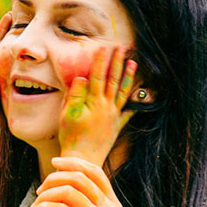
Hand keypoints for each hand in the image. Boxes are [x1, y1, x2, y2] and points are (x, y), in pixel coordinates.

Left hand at [28, 157, 122, 206]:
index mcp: (113, 205)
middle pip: (79, 178)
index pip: (95, 172)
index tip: (54, 163)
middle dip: (54, 178)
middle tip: (39, 190)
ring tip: (35, 205)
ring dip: (46, 194)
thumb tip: (59, 182)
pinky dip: (44, 206)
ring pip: (69, 191)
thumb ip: (85, 205)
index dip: (74, 162)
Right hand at [59, 45, 136, 164]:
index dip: (101, 61)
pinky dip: (133, 104)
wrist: (83, 158)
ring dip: (128, 76)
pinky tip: (138, 97)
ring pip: (123, 92)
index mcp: (94, 102)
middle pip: (113, 80)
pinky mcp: (116, 126)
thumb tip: (82, 77)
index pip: (98, 76)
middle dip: (118, 62)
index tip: (104, 48)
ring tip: (133, 63)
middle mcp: (107, 107)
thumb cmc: (71, 136)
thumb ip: (75, 95)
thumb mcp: (67, 114)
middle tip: (122, 48)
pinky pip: (128, 112)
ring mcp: (113, 116)